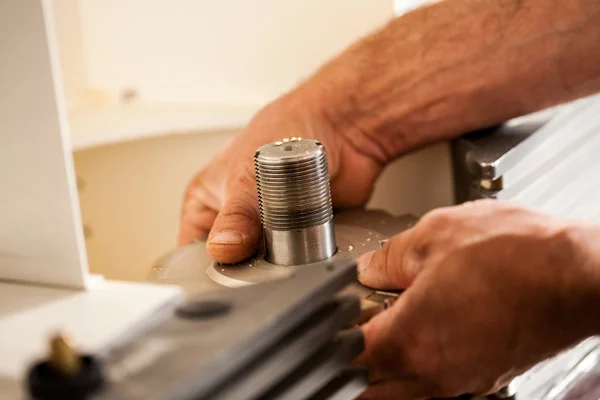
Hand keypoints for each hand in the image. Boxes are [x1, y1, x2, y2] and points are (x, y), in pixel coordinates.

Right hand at [178, 89, 384, 262]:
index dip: (206, 266)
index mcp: (206, 200)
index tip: (226, 276)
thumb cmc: (286, 128)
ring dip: (278, 264)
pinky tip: (308, 254)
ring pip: (266, 263)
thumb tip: (224, 247)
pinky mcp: (299, 234)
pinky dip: (303, 260)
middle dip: (247, 268)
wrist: (340, 126)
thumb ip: (235, 216)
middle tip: (261, 265)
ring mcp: (267, 227)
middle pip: (231, 261)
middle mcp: (234, 216)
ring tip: (287, 254)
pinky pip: (297, 259)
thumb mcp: (246, 175)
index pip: (194, 249)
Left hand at [355, 200, 599, 398]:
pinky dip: (416, 364)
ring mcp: (461, 380)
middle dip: (353, 361)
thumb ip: (389, 257)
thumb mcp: (434, 236)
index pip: (347, 357)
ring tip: (386, 323)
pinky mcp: (483, 376)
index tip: (333, 316)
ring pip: (399, 390)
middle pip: (369, 386)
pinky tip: (425, 327)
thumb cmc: (519, 254)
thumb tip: (369, 269)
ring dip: (384, 364)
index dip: (332, 336)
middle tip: (352, 325)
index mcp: (411, 340)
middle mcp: (433, 373)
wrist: (580, 273)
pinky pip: (432, 383)